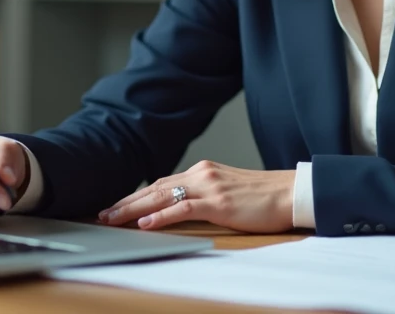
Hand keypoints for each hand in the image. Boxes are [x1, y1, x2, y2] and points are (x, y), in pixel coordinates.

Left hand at [99, 160, 294, 232]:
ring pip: (162, 195)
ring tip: (113, 219)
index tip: (117, 206)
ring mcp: (209, 186)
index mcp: (203, 171)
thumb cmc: (264, 197)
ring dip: (134, 209)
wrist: (291, 193)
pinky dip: (161, 216)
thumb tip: (182, 207)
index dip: (136, 195)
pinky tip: (145, 224)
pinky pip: (183, 208)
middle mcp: (202, 174)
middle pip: (155, 187)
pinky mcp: (218, 202)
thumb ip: (204, 195)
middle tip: (103, 214)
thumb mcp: (228, 191)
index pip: (161, 182)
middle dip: (126, 202)